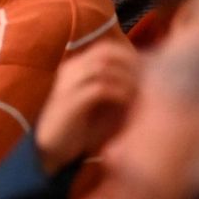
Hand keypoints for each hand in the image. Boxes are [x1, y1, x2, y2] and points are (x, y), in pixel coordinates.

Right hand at [34, 39, 138, 173]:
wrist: (50, 150)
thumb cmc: (79, 128)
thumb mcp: (100, 105)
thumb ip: (116, 88)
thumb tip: (145, 79)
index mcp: (76, 67)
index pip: (106, 48)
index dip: (129, 56)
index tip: (148, 71)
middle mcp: (70, 70)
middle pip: (105, 52)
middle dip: (130, 64)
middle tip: (147, 80)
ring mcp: (68, 85)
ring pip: (103, 67)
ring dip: (126, 78)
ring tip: (139, 92)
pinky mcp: (70, 103)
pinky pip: (99, 89)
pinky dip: (118, 93)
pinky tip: (128, 103)